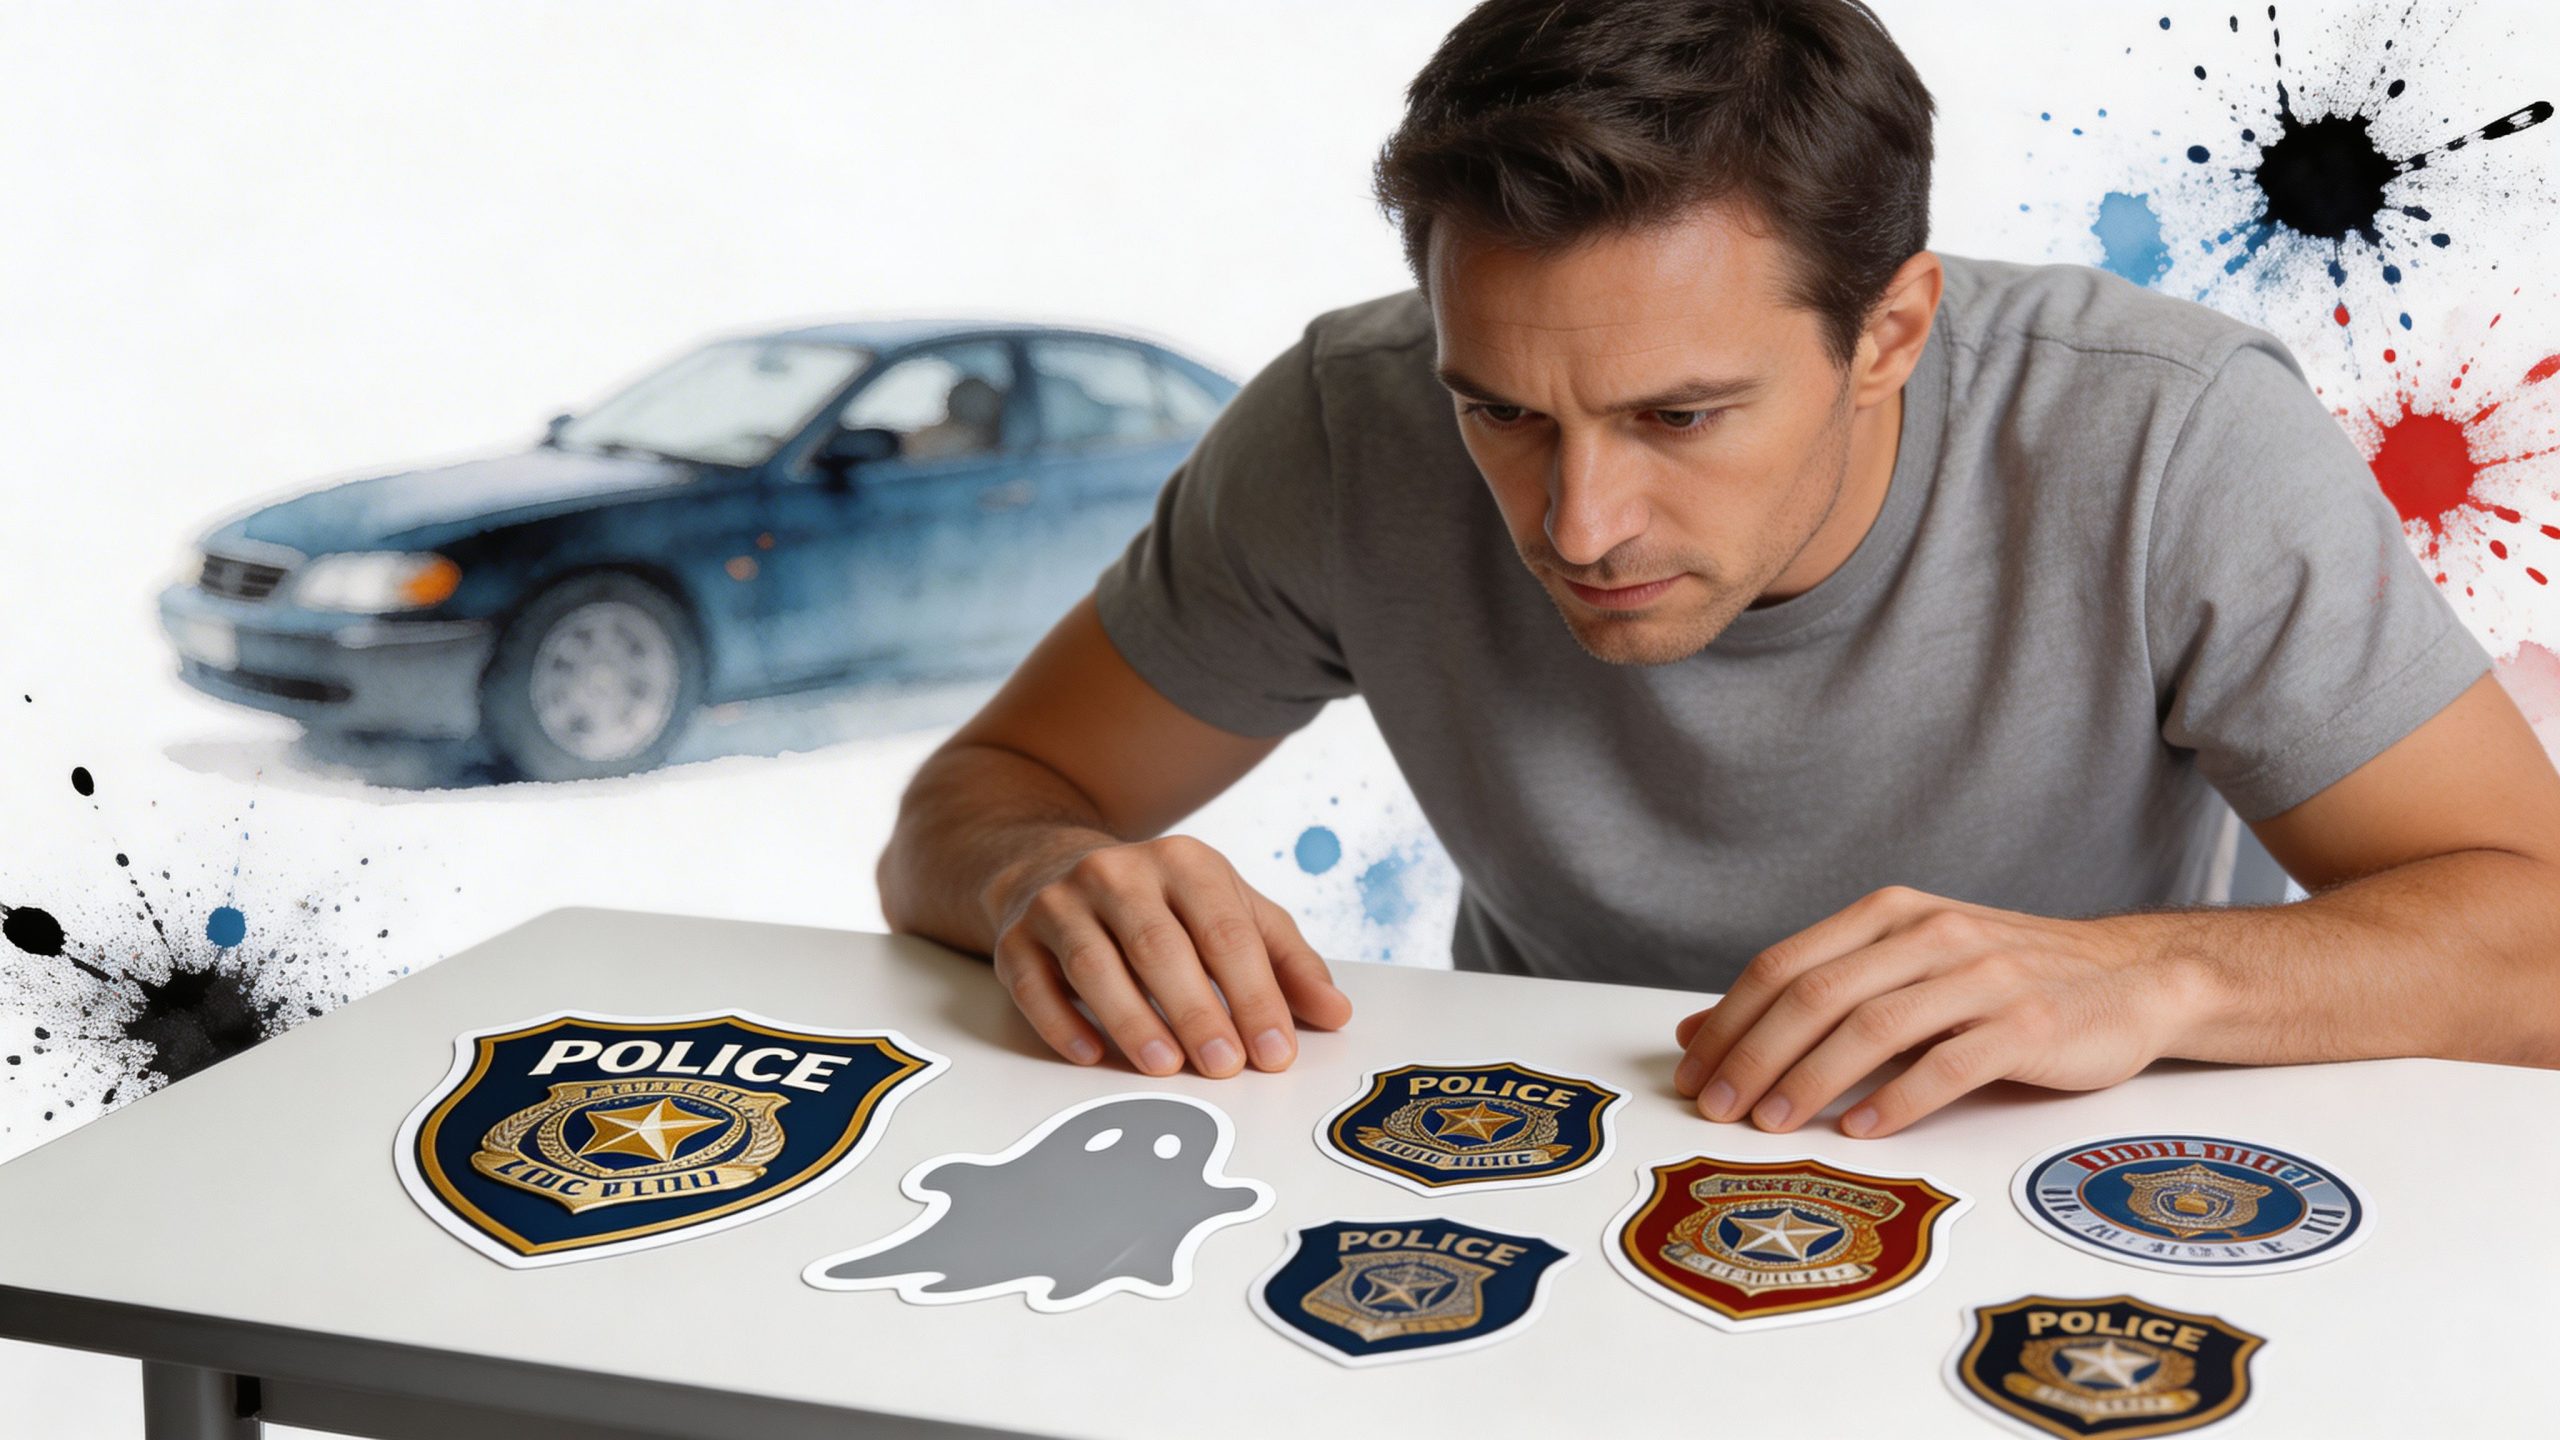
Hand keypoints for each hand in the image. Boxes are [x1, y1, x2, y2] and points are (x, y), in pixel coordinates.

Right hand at [986, 834, 1353, 1076]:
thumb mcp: (1231, 912)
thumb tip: (1336, 1014)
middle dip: (1197, 1010)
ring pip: (1094, 962)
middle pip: (1160, 945)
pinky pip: (1033, 982)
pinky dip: (1060, 1022)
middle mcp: (1119, 873)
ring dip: (1132, 1018)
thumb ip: (1286, 962)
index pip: (1225, 931)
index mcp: (1185, 862)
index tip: (1276, 1052)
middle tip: (1226, 1066)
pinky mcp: (1015, 937)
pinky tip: (1089, 1055)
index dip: (1254, 993)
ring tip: (1166, 1067)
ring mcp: (1061, 902)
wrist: (1053, 868)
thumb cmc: (1163, 905)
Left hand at [1669, 887, 2203, 1137]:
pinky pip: (1950, 1063)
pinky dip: (1898, 1100)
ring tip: (1772, 1124)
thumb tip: (1701, 1032)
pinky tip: (1862, 1129)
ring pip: (1873, 1027)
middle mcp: (1929, 934)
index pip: (1784, 965)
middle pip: (1816, 994)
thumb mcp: (1906, 967)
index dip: (1728, 1020)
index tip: (1690, 1073)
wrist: (2131, 978)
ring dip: (1810, 1079)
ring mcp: (1983, 976)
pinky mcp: (2029, 1023)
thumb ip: (1816, 991)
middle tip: (1716, 1108)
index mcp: (1890, 914)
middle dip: (1753, 1055)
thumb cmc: (2002, 980)